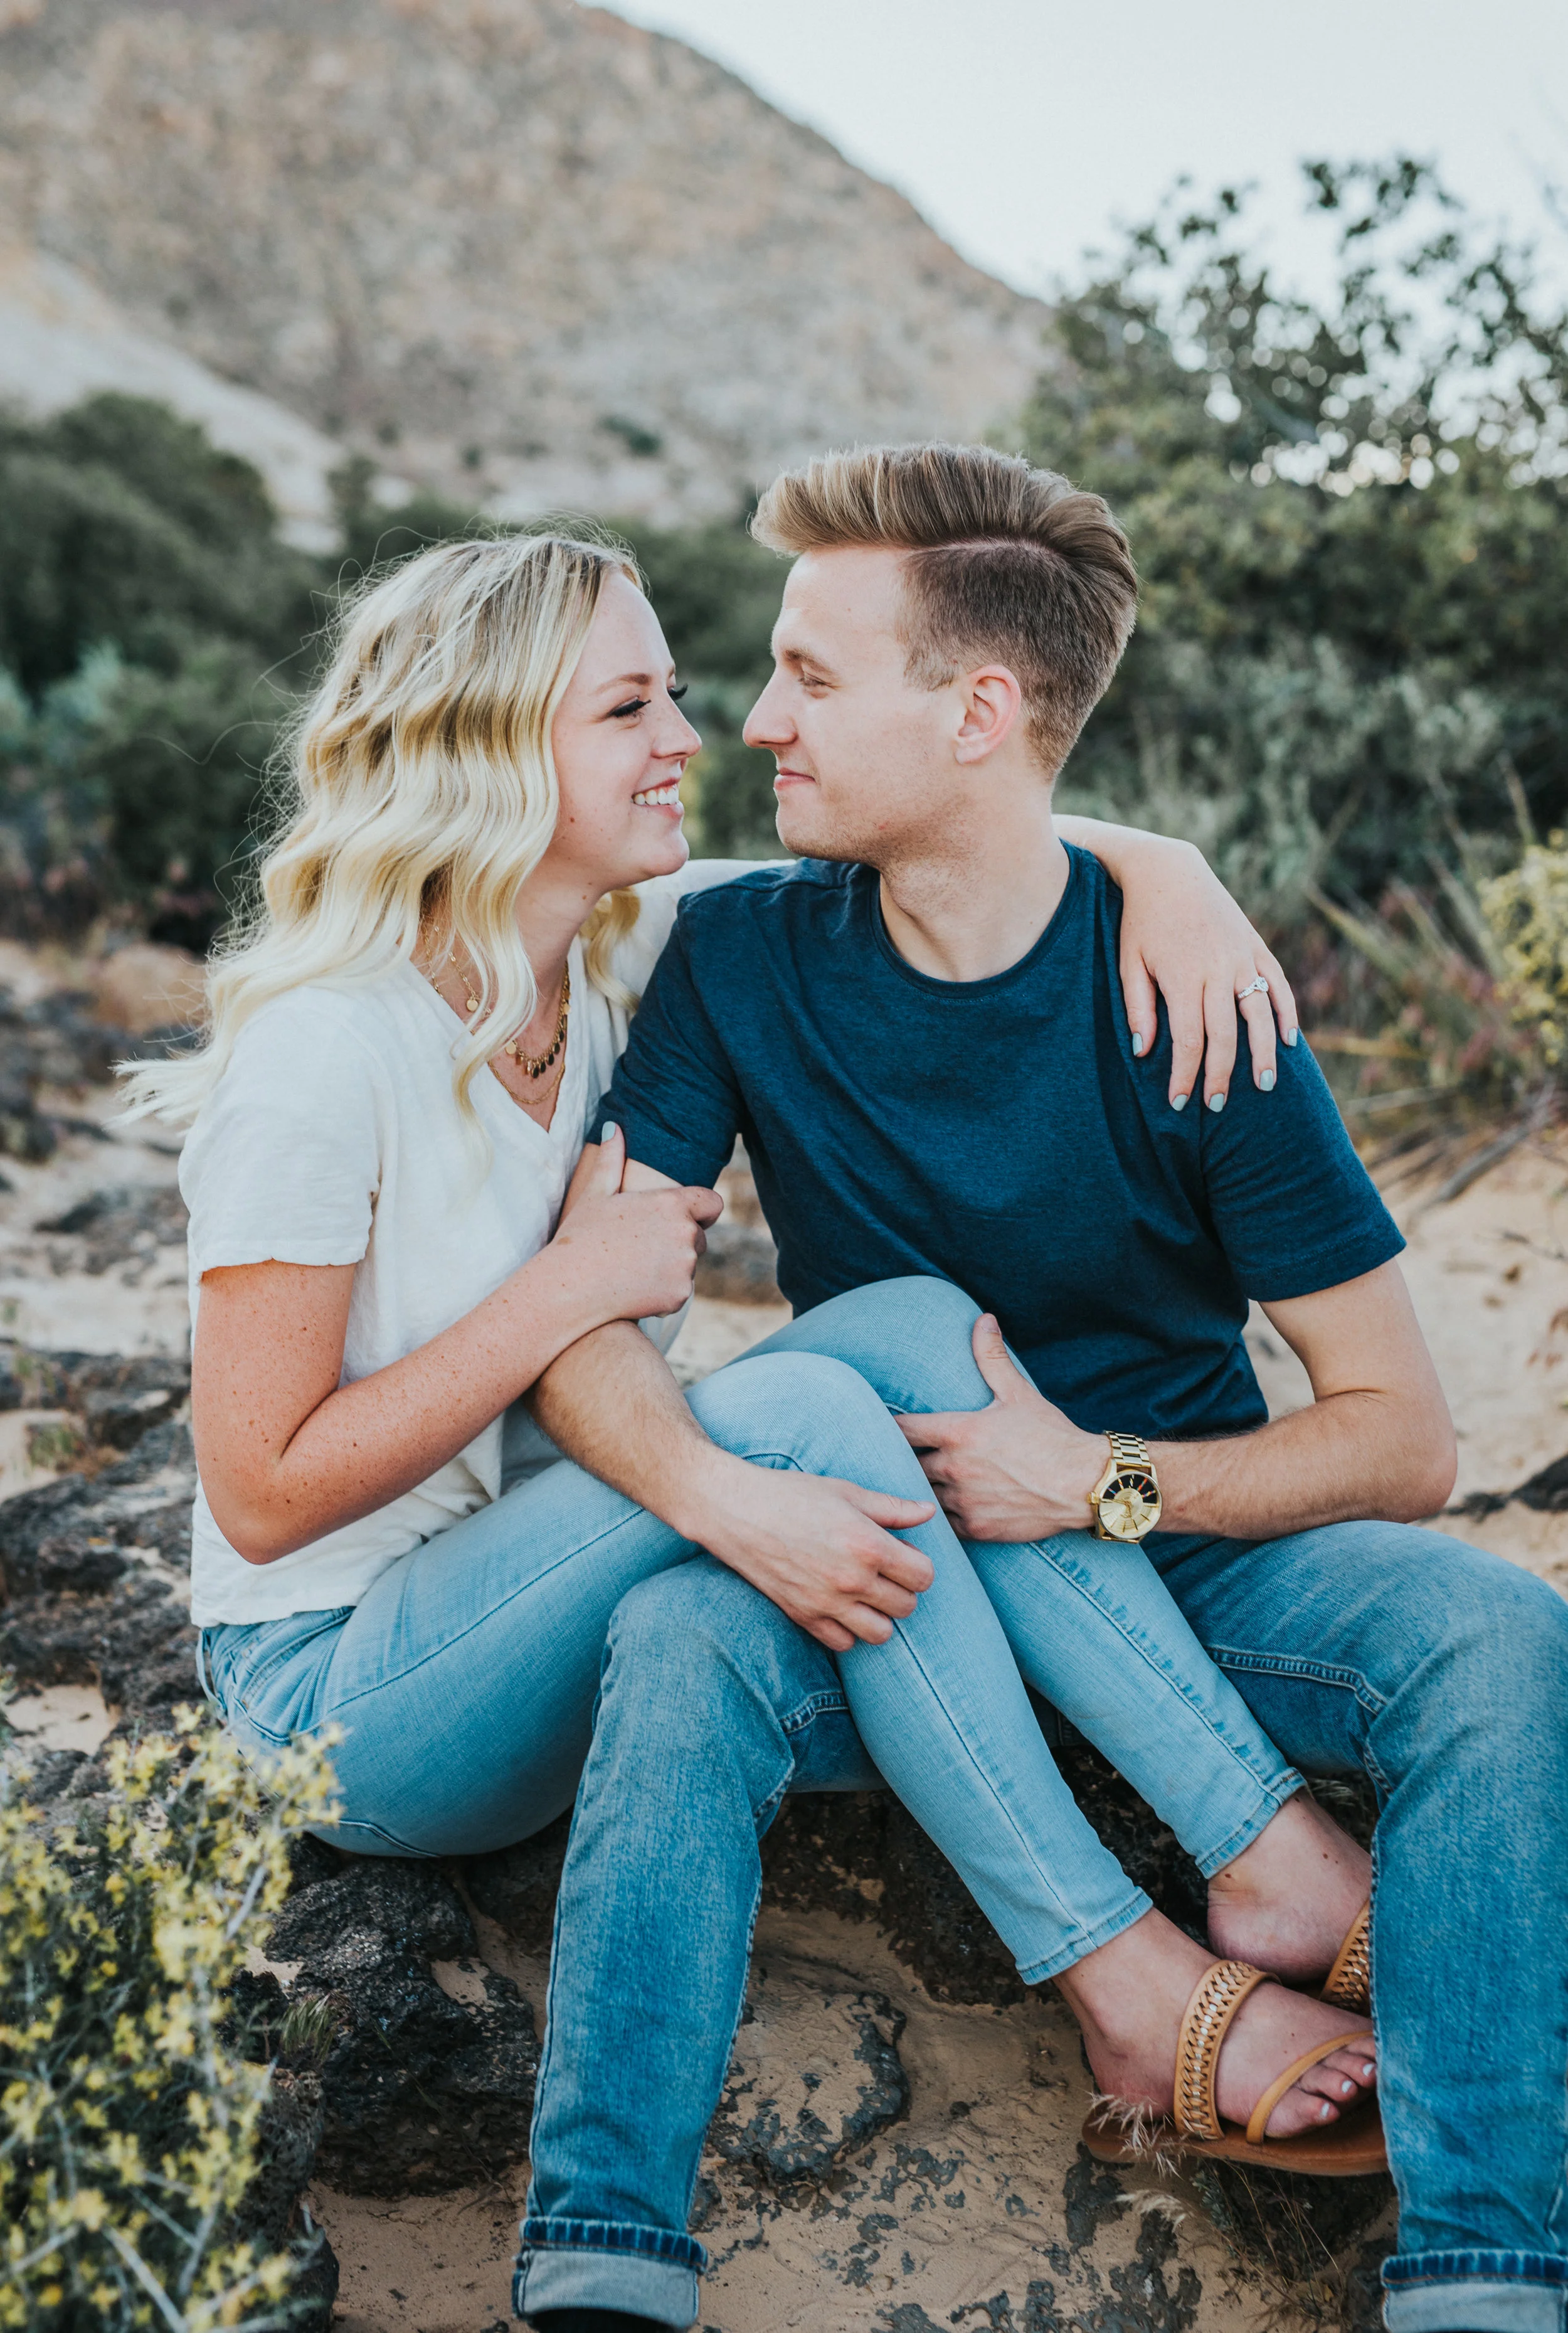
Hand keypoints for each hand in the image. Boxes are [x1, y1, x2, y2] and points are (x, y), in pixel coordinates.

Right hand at [549, 1123, 721, 1320]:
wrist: (570, 1287)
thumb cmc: (580, 1237)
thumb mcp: (595, 1194)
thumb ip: (611, 1159)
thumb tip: (612, 1126)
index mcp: (671, 1204)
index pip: (712, 1203)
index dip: (701, 1211)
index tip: (686, 1219)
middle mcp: (686, 1233)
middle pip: (699, 1238)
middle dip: (678, 1243)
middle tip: (641, 1250)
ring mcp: (685, 1265)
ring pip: (688, 1266)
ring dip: (670, 1269)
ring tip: (633, 1270)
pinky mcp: (680, 1294)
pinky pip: (679, 1292)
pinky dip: (663, 1293)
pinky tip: (635, 1290)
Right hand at [694, 1453, 936, 1651]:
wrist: (736, 1510)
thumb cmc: (792, 1494)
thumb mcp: (846, 1492)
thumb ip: (892, 1508)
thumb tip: (928, 1512)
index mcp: (869, 1544)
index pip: (923, 1576)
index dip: (917, 1565)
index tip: (901, 1554)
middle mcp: (852, 1580)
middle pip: (906, 1607)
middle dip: (901, 1589)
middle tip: (883, 1571)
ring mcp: (827, 1603)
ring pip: (881, 1633)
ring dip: (879, 1615)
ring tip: (865, 1593)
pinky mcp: (803, 1616)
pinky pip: (843, 1643)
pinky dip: (847, 1630)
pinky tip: (839, 1606)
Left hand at [896, 1314, 1104, 1541]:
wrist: (1085, 1484)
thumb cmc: (1051, 1436)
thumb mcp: (1019, 1392)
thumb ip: (992, 1357)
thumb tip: (983, 1320)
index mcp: (958, 1432)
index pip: (902, 1430)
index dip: (890, 1429)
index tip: (886, 1427)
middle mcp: (954, 1468)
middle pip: (908, 1465)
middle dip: (907, 1460)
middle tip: (905, 1455)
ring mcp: (964, 1501)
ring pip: (925, 1495)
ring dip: (924, 1488)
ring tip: (923, 1481)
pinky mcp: (976, 1528)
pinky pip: (944, 1524)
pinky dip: (943, 1515)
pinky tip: (949, 1505)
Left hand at [1114, 835, 1297, 1110]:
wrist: (1168, 870)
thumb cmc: (1140, 921)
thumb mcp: (1128, 963)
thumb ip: (1138, 1007)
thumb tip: (1145, 1050)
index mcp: (1182, 978)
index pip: (1188, 1040)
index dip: (1186, 1075)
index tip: (1179, 1103)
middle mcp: (1217, 970)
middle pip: (1225, 1035)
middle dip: (1222, 1075)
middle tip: (1217, 1106)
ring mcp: (1241, 957)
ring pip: (1261, 1014)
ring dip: (1264, 1053)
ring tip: (1265, 1084)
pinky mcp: (1255, 945)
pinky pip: (1278, 984)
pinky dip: (1287, 1013)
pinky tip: (1290, 1040)